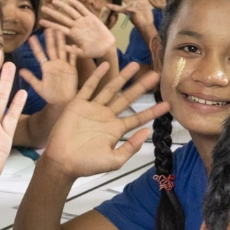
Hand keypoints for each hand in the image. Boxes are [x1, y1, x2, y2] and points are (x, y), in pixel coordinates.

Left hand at [19, 29, 79, 105]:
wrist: (63, 102)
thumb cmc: (51, 96)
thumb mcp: (39, 87)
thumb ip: (31, 78)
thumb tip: (20, 70)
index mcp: (46, 67)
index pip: (40, 54)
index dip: (36, 46)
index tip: (32, 37)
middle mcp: (55, 64)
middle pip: (52, 49)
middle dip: (50, 38)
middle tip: (48, 27)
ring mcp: (64, 66)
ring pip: (63, 50)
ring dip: (62, 42)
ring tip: (60, 31)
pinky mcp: (72, 70)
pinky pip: (73, 60)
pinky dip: (74, 53)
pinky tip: (74, 46)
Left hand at [39, 0, 115, 58]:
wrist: (106, 47)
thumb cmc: (94, 52)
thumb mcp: (83, 54)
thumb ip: (74, 51)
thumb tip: (63, 48)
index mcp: (73, 35)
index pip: (59, 28)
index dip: (50, 24)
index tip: (41, 22)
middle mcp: (76, 26)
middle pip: (62, 18)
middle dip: (52, 13)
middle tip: (43, 8)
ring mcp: (83, 21)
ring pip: (71, 12)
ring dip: (62, 6)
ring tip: (54, 1)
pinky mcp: (91, 17)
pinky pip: (83, 9)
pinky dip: (77, 5)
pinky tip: (70, 0)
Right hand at [42, 63, 168, 177]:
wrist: (62, 162)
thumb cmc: (87, 164)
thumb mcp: (114, 160)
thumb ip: (131, 147)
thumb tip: (147, 132)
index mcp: (116, 130)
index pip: (138, 118)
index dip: (152, 111)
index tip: (167, 104)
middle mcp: (106, 117)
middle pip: (127, 99)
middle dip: (141, 87)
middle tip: (156, 75)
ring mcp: (92, 109)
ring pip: (111, 89)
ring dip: (123, 77)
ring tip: (135, 65)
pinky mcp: (78, 105)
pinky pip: (88, 88)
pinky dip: (96, 77)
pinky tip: (105, 66)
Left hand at [106, 0, 155, 29]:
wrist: (147, 23)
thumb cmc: (140, 23)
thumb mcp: (135, 18)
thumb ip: (131, 12)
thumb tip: (128, 8)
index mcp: (126, 10)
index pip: (117, 7)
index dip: (112, 6)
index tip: (106, 5)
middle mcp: (130, 4)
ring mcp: (136, 2)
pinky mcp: (143, 1)